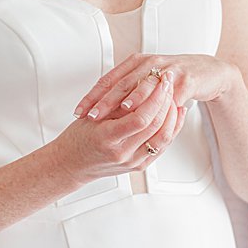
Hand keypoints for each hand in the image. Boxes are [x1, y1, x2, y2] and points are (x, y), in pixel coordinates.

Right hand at [52, 69, 185, 182]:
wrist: (72, 164)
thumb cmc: (79, 139)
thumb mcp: (94, 116)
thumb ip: (119, 104)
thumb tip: (143, 86)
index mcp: (108, 139)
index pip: (141, 118)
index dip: (154, 98)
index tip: (160, 82)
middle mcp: (123, 154)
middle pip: (156, 126)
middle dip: (166, 101)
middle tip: (168, 84)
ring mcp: (133, 162)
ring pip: (164, 138)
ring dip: (172, 114)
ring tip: (173, 97)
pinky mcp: (139, 165)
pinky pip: (162, 147)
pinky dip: (172, 129)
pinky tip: (176, 115)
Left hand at [73, 53, 241, 122]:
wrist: (208, 72)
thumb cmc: (175, 79)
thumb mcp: (147, 81)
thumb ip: (127, 90)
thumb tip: (100, 107)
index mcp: (137, 63)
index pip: (109, 79)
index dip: (92, 96)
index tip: (79, 112)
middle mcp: (150, 63)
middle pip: (123, 82)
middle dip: (106, 101)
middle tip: (92, 116)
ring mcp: (168, 70)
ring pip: (144, 85)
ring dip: (131, 99)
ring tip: (119, 111)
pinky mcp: (185, 79)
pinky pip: (170, 93)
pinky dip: (160, 103)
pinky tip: (153, 112)